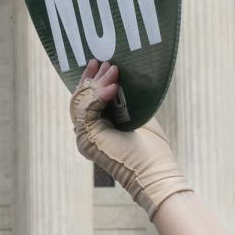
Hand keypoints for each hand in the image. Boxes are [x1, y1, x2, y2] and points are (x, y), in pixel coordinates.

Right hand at [72, 63, 187, 215]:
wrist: (155, 173)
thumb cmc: (152, 149)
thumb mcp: (139, 115)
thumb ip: (127, 99)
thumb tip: (124, 75)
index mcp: (96, 129)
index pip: (86, 100)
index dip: (90, 79)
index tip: (98, 62)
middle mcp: (86, 134)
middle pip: (79, 98)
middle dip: (91, 77)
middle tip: (103, 61)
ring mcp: (85, 137)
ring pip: (81, 102)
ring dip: (97, 83)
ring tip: (113, 69)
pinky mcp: (88, 139)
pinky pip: (87, 110)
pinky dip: (99, 95)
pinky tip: (113, 86)